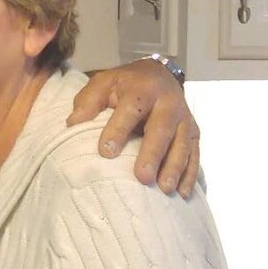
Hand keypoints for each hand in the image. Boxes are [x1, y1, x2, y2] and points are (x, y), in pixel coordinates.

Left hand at [69, 59, 200, 194]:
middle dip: (153, 154)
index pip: (131, 109)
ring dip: (174, 167)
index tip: (106, 153)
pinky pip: (195, 154)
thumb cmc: (125, 85)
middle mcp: (168, 103)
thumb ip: (88, 101)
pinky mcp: (194, 132)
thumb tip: (72, 123)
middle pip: (162, 129)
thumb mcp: (104, 83)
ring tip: (164, 189)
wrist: (159, 75)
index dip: (119, 130)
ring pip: (182, 144)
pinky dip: (190, 174)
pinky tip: (182, 193)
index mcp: (143, 89)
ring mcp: (184, 118)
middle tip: (143, 178)